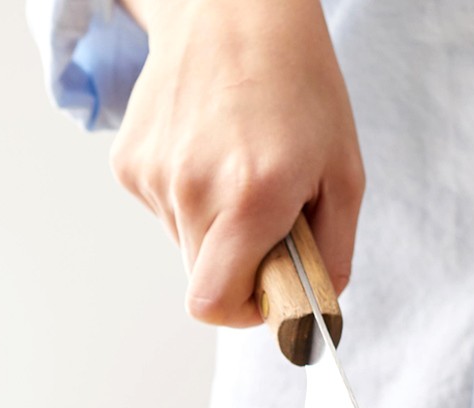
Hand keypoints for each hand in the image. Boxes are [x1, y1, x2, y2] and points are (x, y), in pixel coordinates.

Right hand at [112, 0, 363, 325]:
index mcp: (253, 198)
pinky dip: (193, 199)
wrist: (232, 13)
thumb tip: (317, 309)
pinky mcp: (129, 163)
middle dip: (241, 267)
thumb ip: (333, 253)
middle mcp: (194, 189)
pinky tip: (213, 152)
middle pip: (204, 280)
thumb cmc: (301, 89)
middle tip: (272, 220)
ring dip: (218, 229)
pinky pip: (166, 212)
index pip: (216, 303)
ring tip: (242, 170)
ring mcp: (153, 175)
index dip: (246, 312)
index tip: (271, 292)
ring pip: (186, 245)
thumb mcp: (345, 175)